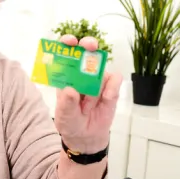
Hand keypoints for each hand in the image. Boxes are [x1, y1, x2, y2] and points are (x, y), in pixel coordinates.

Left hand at [54, 35, 122, 153]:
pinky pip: (114, 80)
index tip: (70, 41)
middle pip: (86, 50)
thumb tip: (70, 90)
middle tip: (90, 46)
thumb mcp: (64, 116)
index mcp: (66, 74)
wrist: (86, 137)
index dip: (67, 42)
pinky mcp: (112, 88)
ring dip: (96, 85)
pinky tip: (105, 100)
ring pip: (101, 69)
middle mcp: (82, 72)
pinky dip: (111, 88)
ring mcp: (98, 79)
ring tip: (88, 106)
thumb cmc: (71, 121)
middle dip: (88, 44)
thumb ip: (66, 104)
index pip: (65, 52)